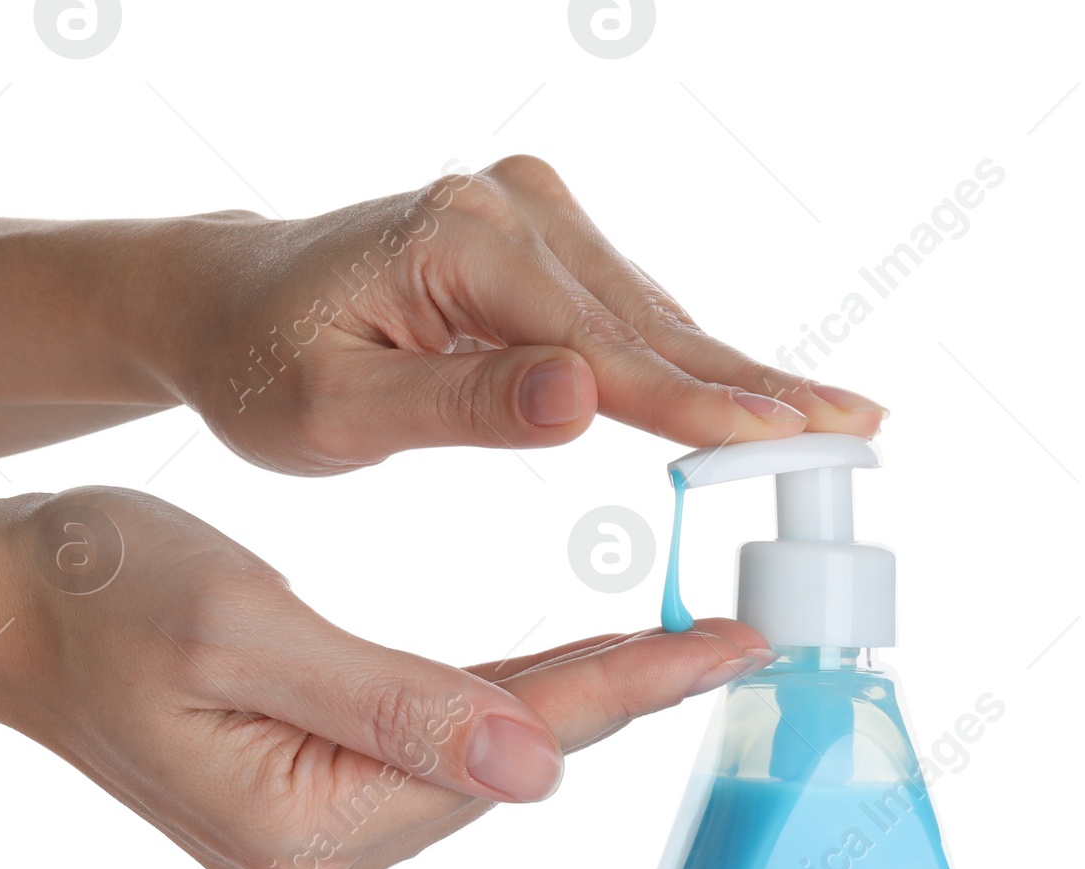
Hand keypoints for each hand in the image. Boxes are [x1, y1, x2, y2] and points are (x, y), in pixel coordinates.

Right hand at [0, 487, 770, 868]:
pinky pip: (420, 763)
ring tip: (668, 644)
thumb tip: (535, 768)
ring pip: (466, 765)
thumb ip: (394, 704)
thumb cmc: (104, 592)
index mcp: (301, 827)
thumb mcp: (246, 627)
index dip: (627, 688)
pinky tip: (549, 672)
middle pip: (495, 767)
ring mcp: (306, 859)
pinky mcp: (300, 828)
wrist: (9, 613)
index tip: (736, 647)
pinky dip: (486, 711)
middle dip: (608, 695)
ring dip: (556, 702)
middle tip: (726, 632)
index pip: (501, 745)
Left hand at [159, 156, 885, 475]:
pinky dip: (681, 360)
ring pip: (647, 316)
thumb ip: (454, 405)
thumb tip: (581, 399)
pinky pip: (622, 313)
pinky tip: (742, 391)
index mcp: (459, 246)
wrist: (225, 308)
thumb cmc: (260, 366)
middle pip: (649, 322)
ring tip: (830, 419)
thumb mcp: (333, 408)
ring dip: (732, 374)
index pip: (601, 347)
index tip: (789, 441)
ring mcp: (525, 219)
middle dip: (750, 385)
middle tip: (858, 430)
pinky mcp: (531, 242)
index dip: (697, 407)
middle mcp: (507, 212)